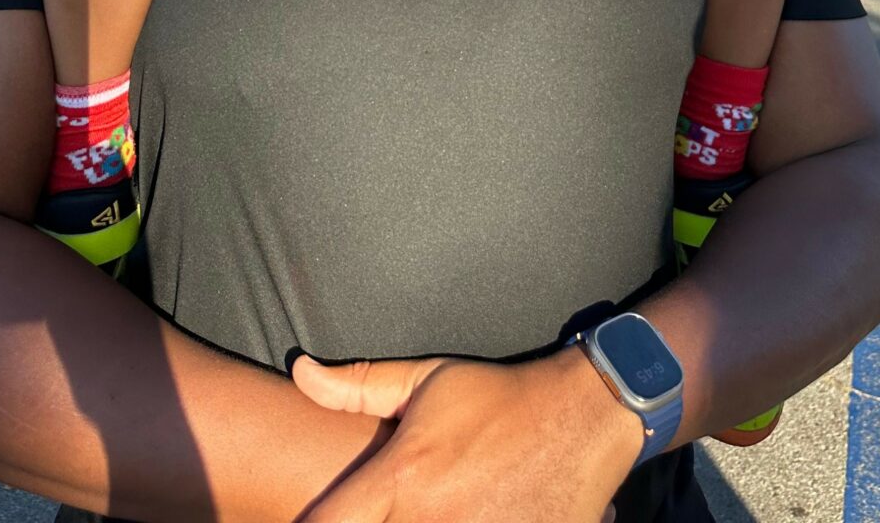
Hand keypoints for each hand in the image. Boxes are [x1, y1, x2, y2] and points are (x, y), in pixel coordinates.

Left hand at [292, 348, 639, 522]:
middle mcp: (429, 522)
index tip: (298, 521)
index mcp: (402, 478)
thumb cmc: (500, 397)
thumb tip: (299, 371)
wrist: (582, 419)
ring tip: (429, 509)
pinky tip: (469, 517)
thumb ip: (359, 384)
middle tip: (386, 509)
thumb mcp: (429, 380)